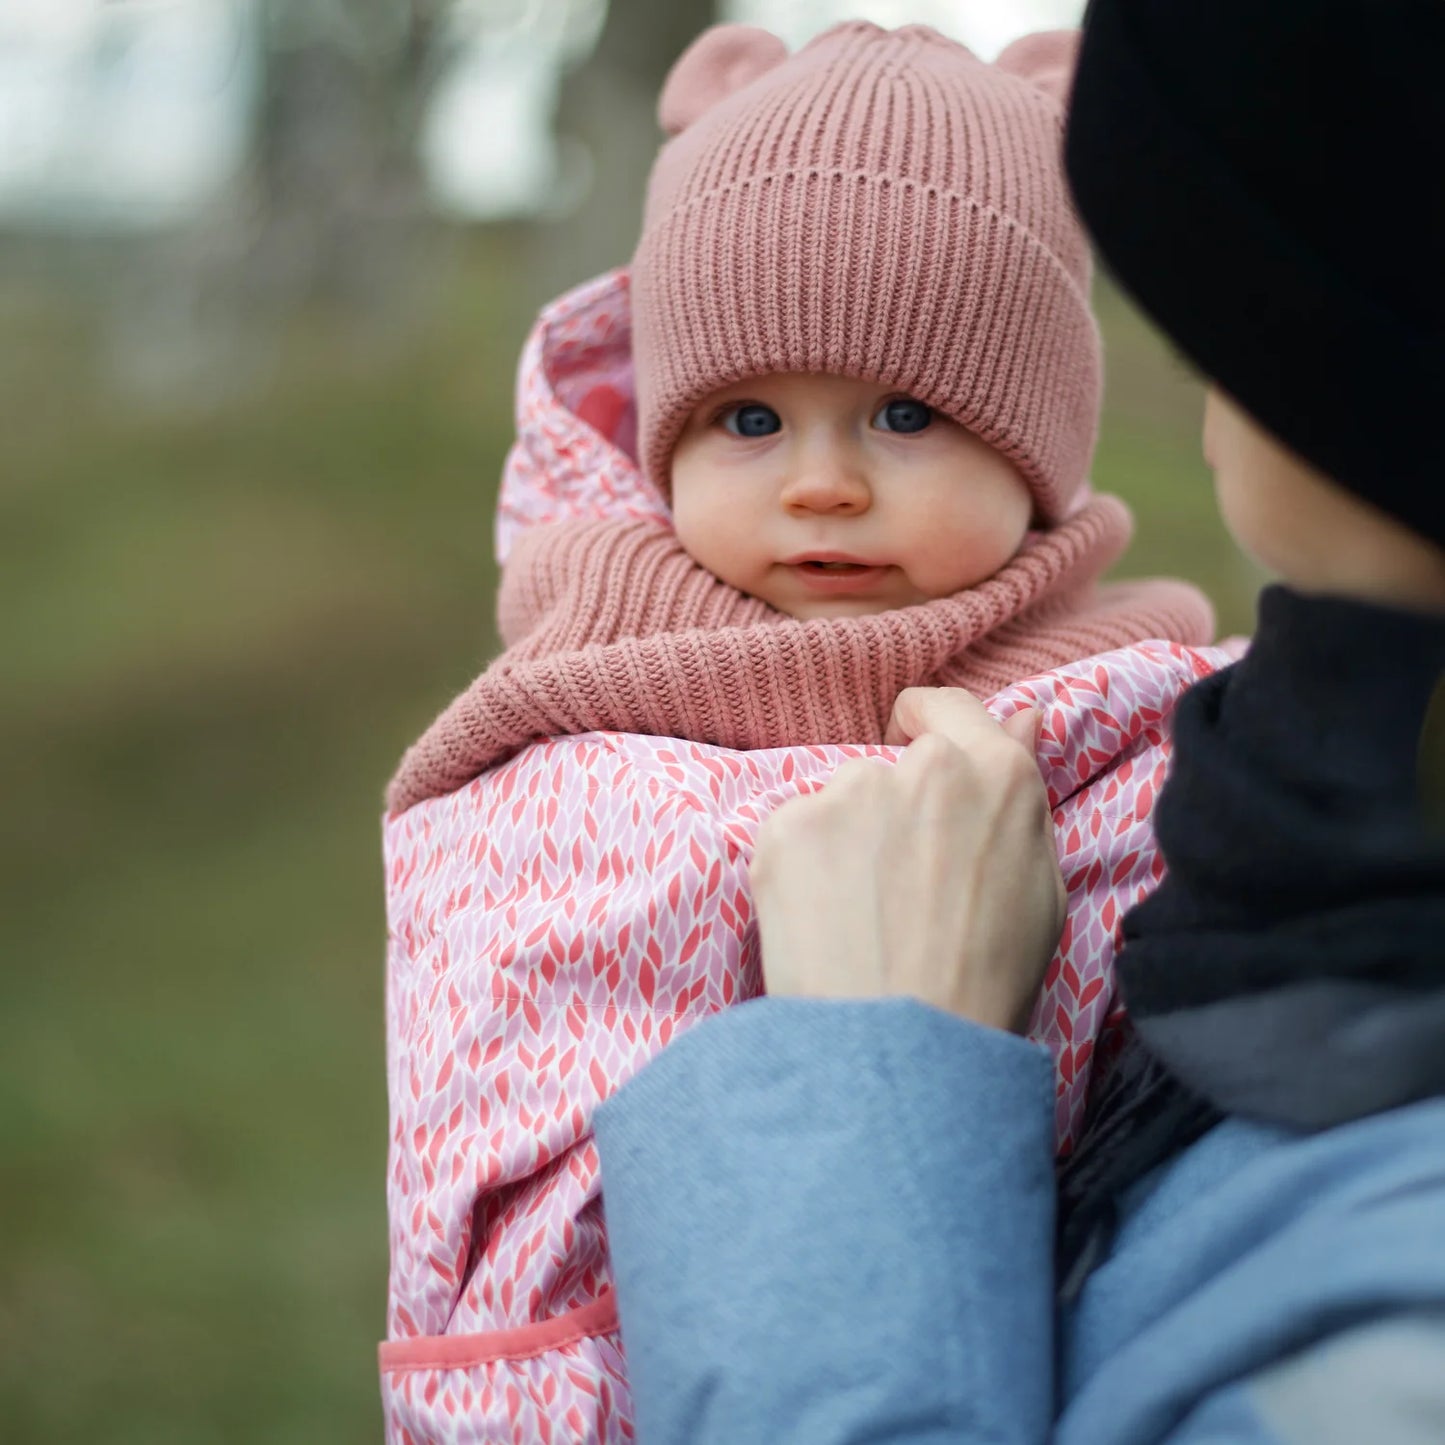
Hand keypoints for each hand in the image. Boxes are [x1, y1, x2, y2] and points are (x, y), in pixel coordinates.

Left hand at [750, 688, 1064, 1032]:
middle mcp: (922, 768)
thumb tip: (1025, 716)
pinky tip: (822, 925)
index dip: (925, 726)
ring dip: (843, 844)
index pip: (947, 705)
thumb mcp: (1039, 888)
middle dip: (889, 812)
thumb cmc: (986, 983)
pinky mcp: (786, 827)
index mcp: (997, 774)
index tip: (911, 748)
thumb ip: (1020, 795)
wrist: (903, 1052)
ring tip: (859, 921)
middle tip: (896, 890)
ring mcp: (847, 793)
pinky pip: (792, 834)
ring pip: (838, 804)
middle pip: (889, 768)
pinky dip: (800, 871)